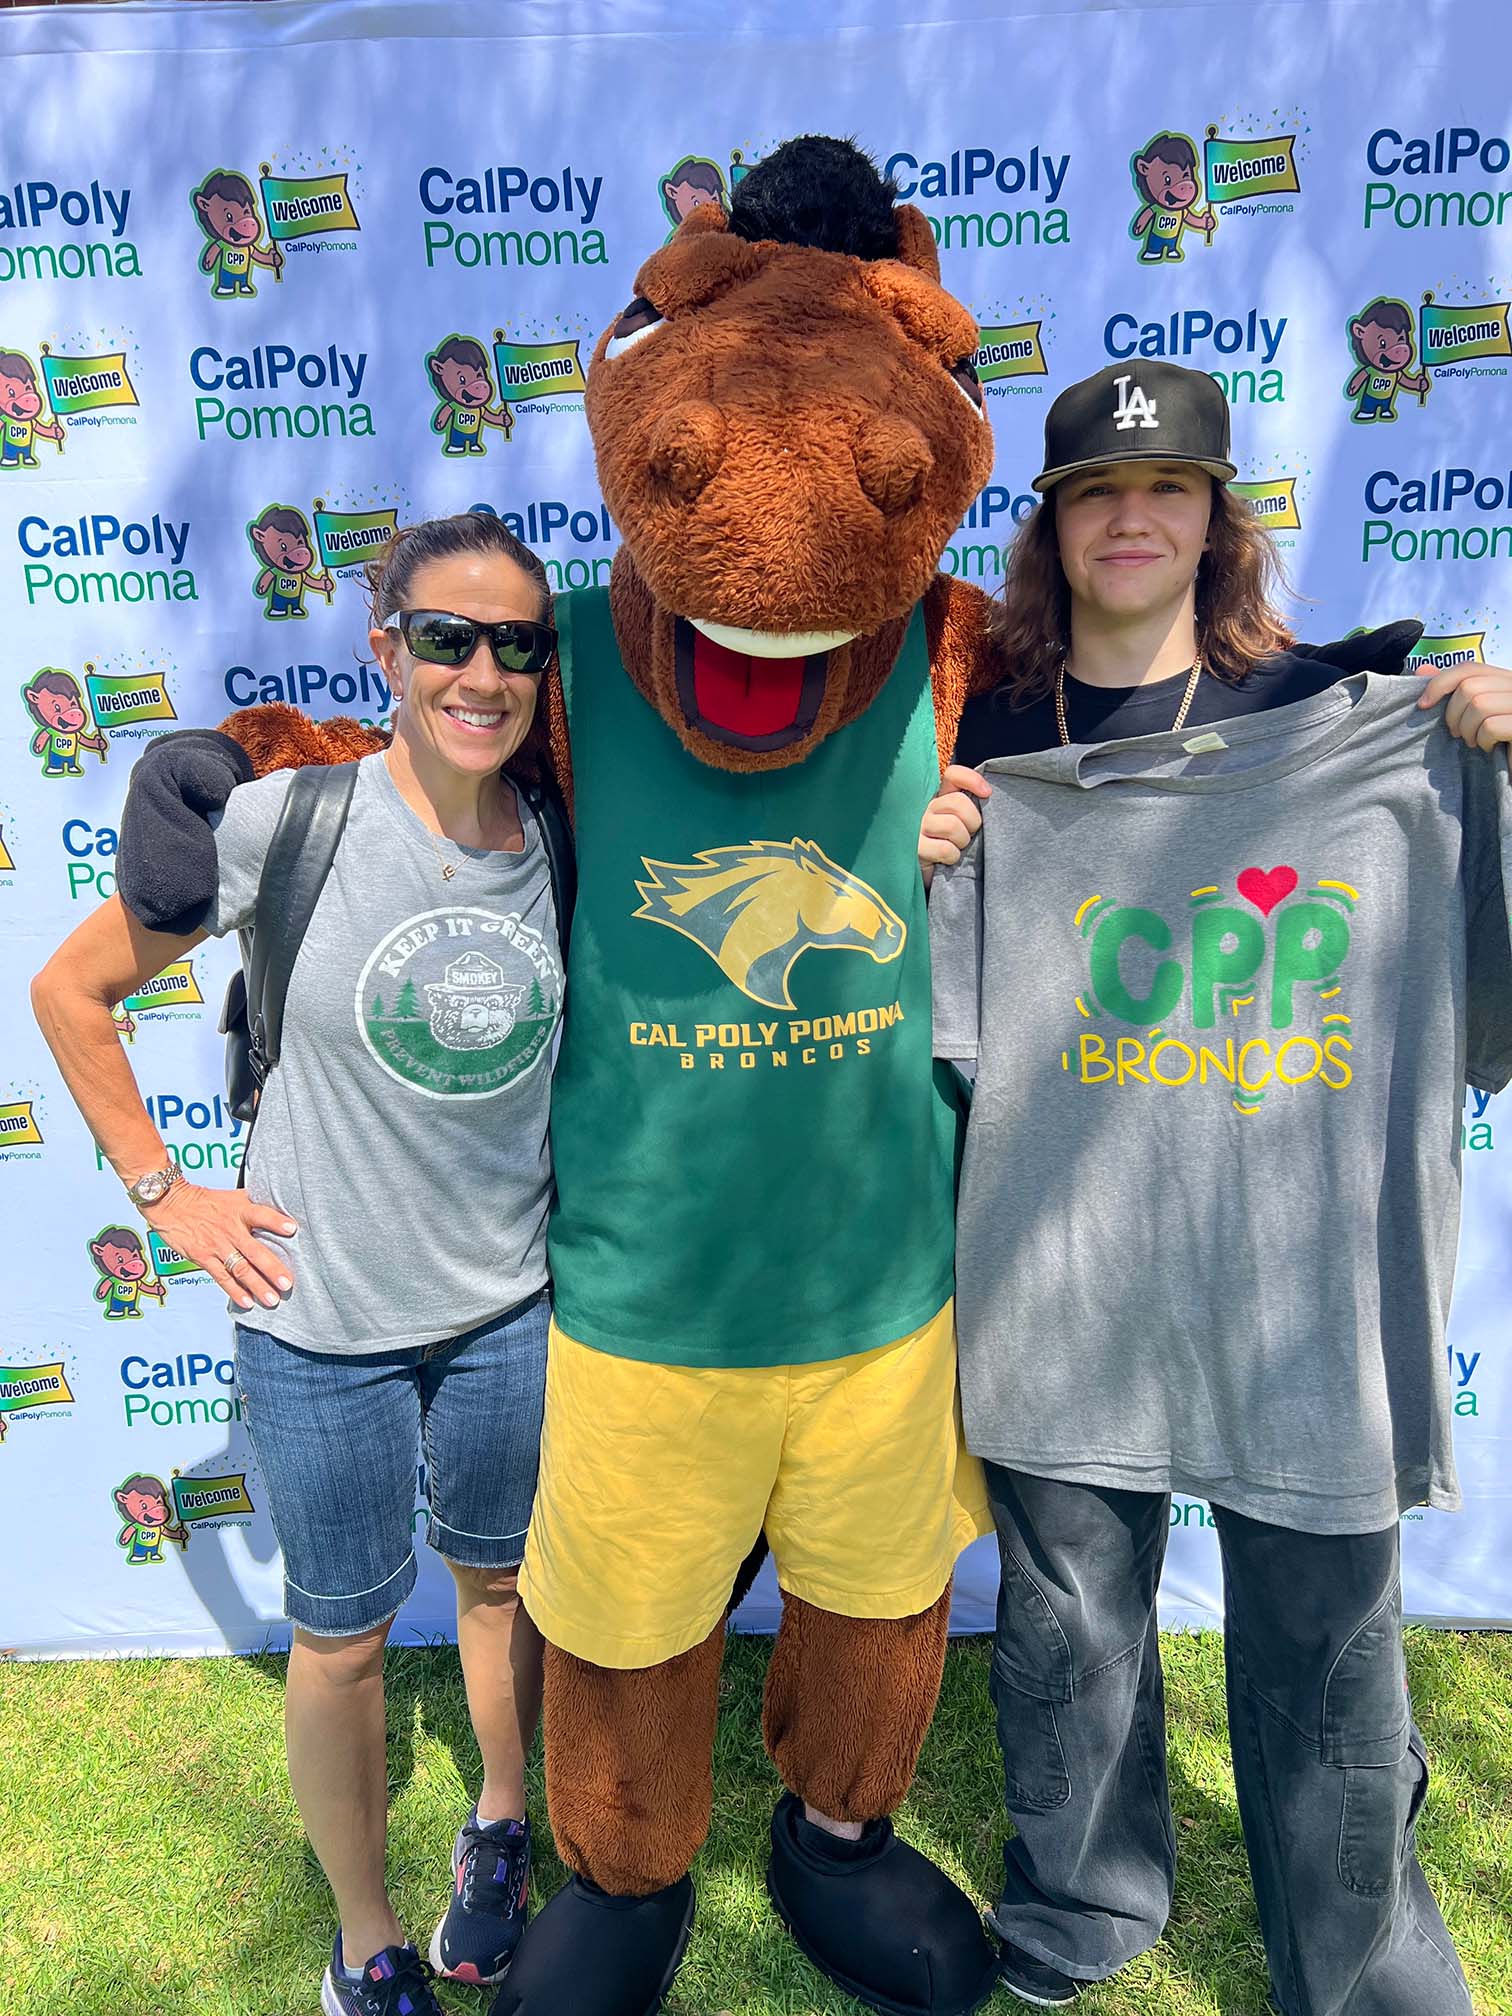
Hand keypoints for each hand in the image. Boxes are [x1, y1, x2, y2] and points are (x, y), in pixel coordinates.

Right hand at [141, 1181, 296, 1311]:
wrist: (172, 1204)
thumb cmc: (205, 1200)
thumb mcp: (232, 1196)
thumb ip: (254, 1204)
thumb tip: (279, 1205)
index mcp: (240, 1210)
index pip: (261, 1214)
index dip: (276, 1221)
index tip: (293, 1229)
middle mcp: (230, 1229)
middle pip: (254, 1251)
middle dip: (272, 1269)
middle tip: (287, 1283)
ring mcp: (217, 1246)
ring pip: (240, 1269)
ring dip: (257, 1285)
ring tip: (272, 1299)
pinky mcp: (203, 1258)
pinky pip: (222, 1277)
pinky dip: (235, 1291)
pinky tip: (247, 1302)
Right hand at [919, 765, 991, 884]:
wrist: (928, 875)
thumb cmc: (949, 845)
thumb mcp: (961, 822)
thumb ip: (970, 806)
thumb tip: (988, 793)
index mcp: (937, 797)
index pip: (953, 775)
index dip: (972, 780)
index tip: (986, 794)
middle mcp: (924, 807)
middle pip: (958, 802)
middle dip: (973, 822)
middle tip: (970, 834)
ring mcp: (915, 826)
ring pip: (953, 826)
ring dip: (962, 842)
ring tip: (957, 848)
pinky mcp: (914, 847)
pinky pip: (945, 849)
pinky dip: (953, 857)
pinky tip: (947, 860)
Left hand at [1417, 659, 1511, 761]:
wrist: (1510, 765)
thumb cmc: (1493, 739)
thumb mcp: (1470, 711)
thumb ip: (1451, 689)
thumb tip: (1422, 669)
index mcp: (1505, 679)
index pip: (1468, 668)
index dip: (1440, 683)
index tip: (1423, 704)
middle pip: (1469, 687)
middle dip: (1454, 714)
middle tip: (1458, 732)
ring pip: (1479, 704)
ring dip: (1467, 729)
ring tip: (1474, 740)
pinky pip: (1491, 726)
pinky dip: (1483, 741)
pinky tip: (1489, 747)